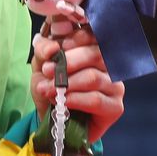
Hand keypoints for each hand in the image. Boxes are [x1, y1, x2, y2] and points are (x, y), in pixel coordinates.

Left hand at [30, 25, 124, 143]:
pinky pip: (95, 99)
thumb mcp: (41, 64)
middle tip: (47, 71)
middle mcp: (110, 66)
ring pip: (93, 78)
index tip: (56, 49)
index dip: (75, 39)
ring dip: (66, 84)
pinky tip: (63, 102)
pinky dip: (75, 99)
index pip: (94, 36)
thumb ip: (44, 50)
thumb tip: (53, 47)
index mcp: (94, 50)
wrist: (52, 119)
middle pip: (95, 55)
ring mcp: (115, 86)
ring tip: (48, 90)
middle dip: (67, 63)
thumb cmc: (51, 88)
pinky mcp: (115, 107)